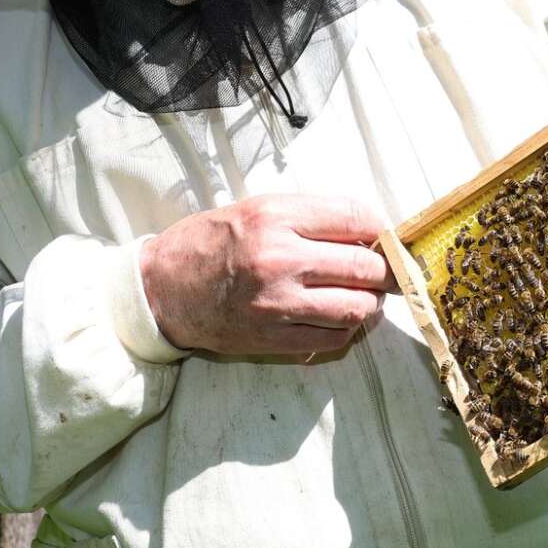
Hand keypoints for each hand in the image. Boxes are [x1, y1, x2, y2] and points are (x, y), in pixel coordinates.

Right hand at [141, 194, 395, 355]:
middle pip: (363, 267)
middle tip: (384, 270)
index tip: (383, 236)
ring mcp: (276, 303)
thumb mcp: (257, 209)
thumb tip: (367, 231)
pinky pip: (333, 339)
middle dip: (383, 270)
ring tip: (363, 295)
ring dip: (370, 302)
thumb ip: (310, 217)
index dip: (380, 228)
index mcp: (275, 217)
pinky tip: (339, 317)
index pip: (354, 218)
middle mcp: (278, 259)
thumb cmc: (211, 242)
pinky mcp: (272, 337)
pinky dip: (346, 329)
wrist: (163, 287)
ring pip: (355, 307)